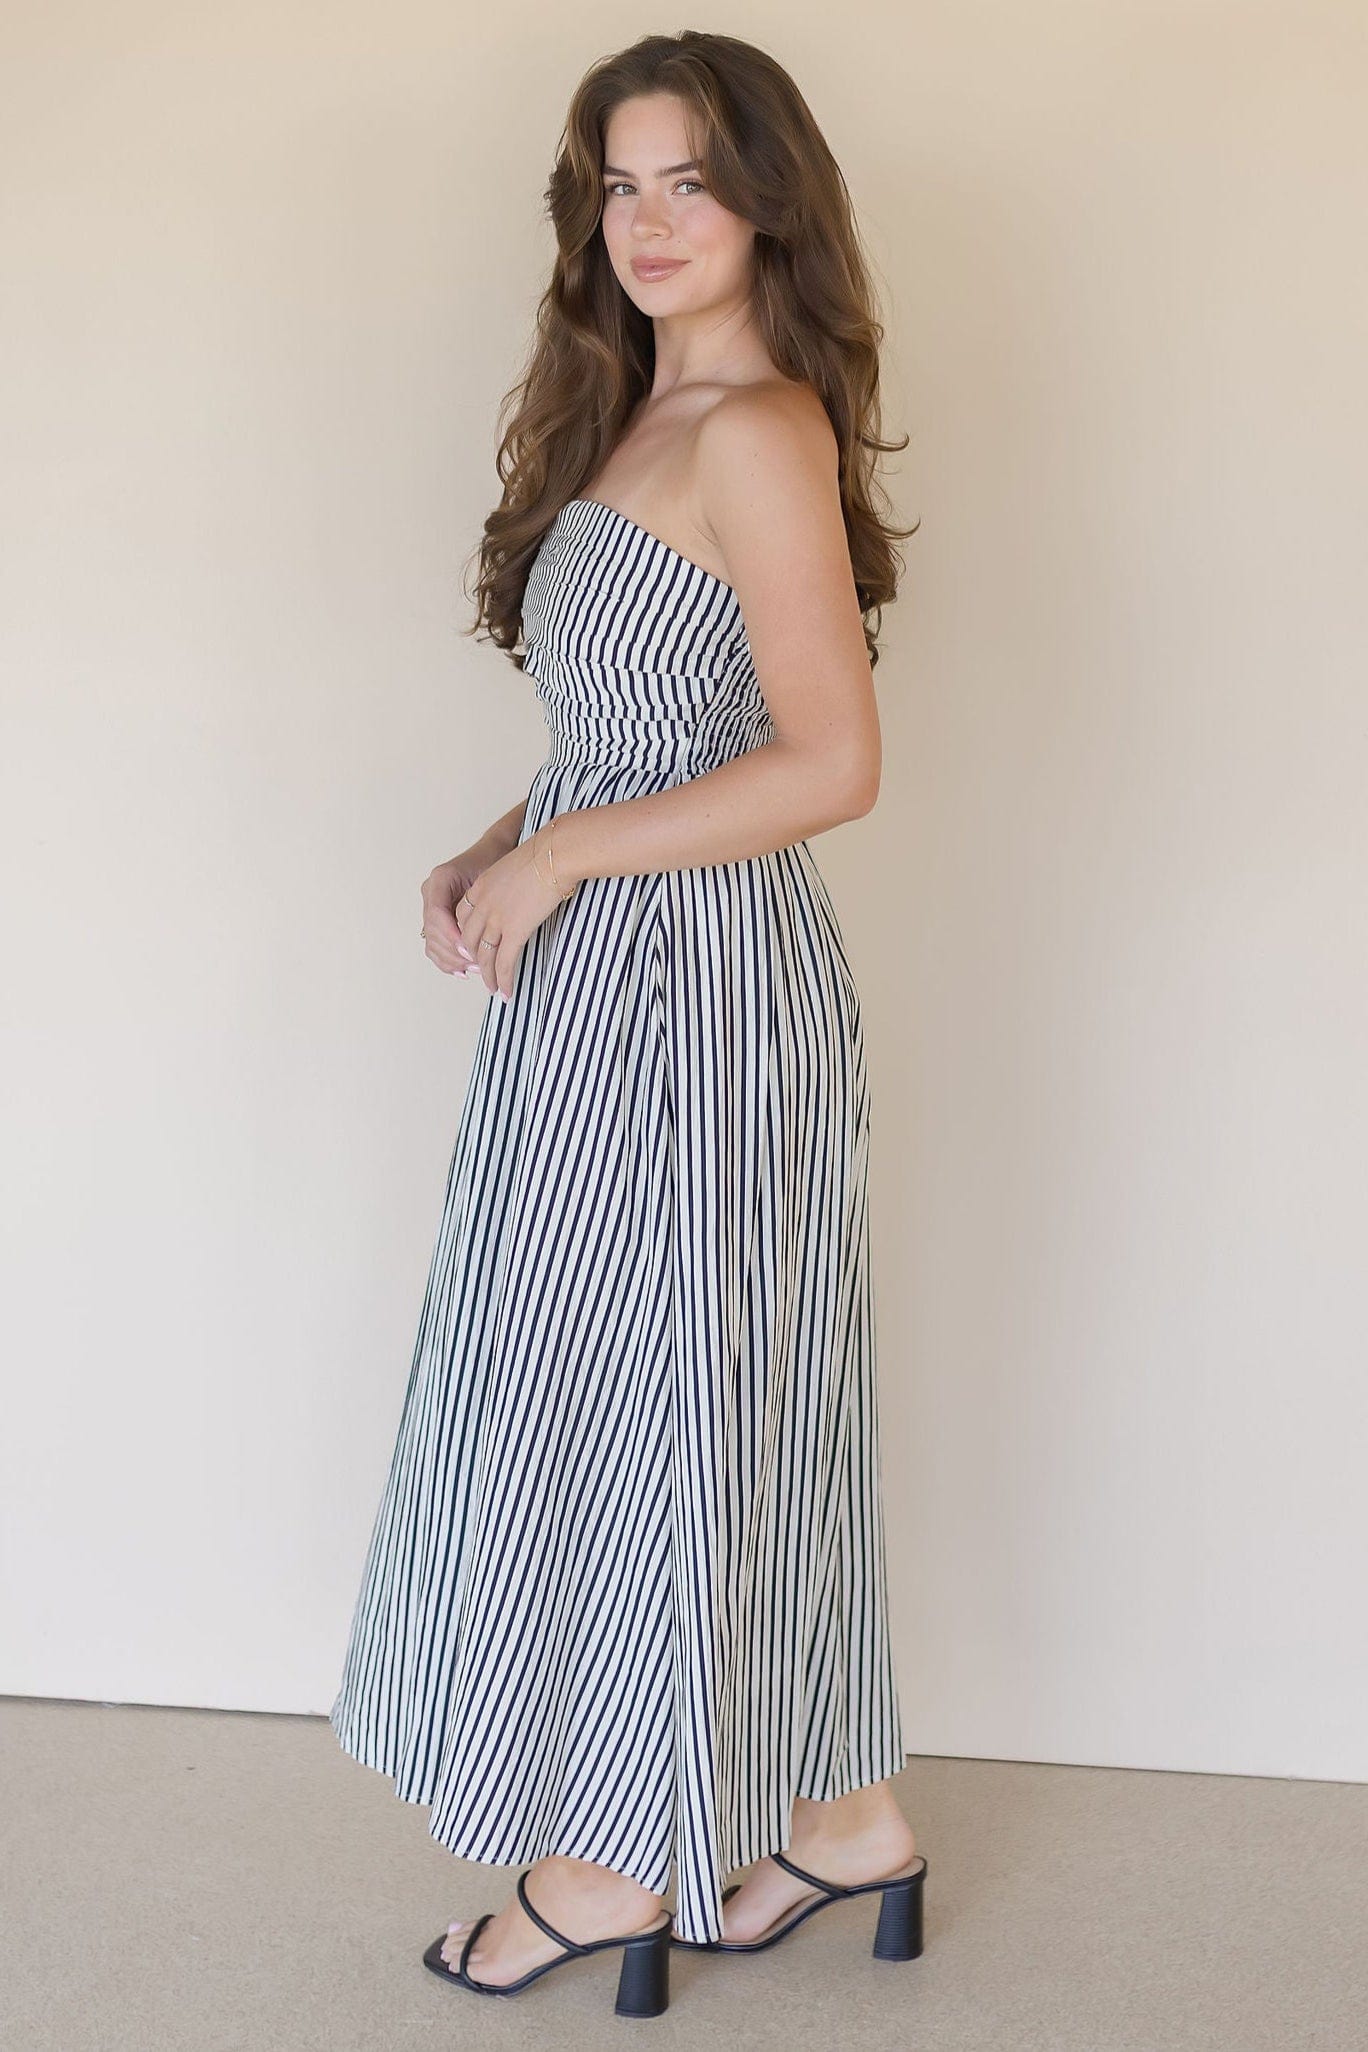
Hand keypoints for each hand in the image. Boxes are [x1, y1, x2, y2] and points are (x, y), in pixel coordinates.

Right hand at [420, 844, 500, 979]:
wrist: (492, 854)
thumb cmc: (493, 862)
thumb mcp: (489, 877)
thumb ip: (478, 904)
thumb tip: (475, 937)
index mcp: (439, 880)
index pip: (436, 913)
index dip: (450, 935)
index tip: (468, 949)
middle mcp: (430, 894)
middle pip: (432, 931)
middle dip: (453, 951)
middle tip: (476, 963)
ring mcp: (431, 908)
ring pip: (432, 942)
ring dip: (452, 960)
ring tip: (475, 969)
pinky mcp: (438, 921)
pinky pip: (435, 946)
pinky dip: (448, 961)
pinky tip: (463, 970)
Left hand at [448, 827, 575, 1002]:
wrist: (553, 855)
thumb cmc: (544, 854)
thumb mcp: (515, 866)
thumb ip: (510, 881)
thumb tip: (522, 887)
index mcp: (480, 887)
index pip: (463, 919)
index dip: (467, 936)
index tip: (475, 947)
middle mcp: (482, 905)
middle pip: (469, 940)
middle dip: (474, 960)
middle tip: (482, 972)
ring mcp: (496, 920)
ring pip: (484, 956)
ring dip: (488, 976)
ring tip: (493, 989)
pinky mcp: (514, 931)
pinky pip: (504, 963)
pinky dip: (503, 980)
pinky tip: (506, 992)